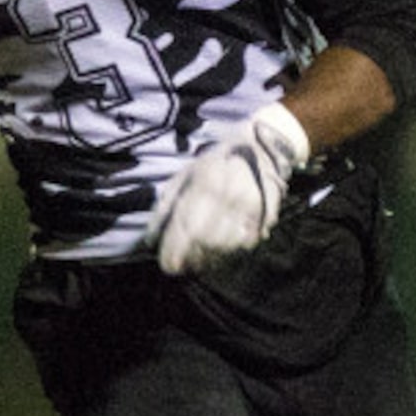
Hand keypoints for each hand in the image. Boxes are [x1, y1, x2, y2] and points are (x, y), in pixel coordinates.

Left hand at [152, 102, 309, 276]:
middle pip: (205, 242)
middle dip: (189, 259)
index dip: (174, 251)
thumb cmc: (216, 162)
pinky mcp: (265, 218)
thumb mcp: (184, 175)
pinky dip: (228, 254)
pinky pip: (243, 246)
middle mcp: (229, 198)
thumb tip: (150, 240)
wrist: (264, 149)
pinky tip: (217, 253)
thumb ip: (165, 207)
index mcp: (205, 184)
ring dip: (207, 260)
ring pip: (225, 248)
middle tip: (180, 266)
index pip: (186, 226)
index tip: (166, 265)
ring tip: (196, 262)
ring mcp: (250, 209)